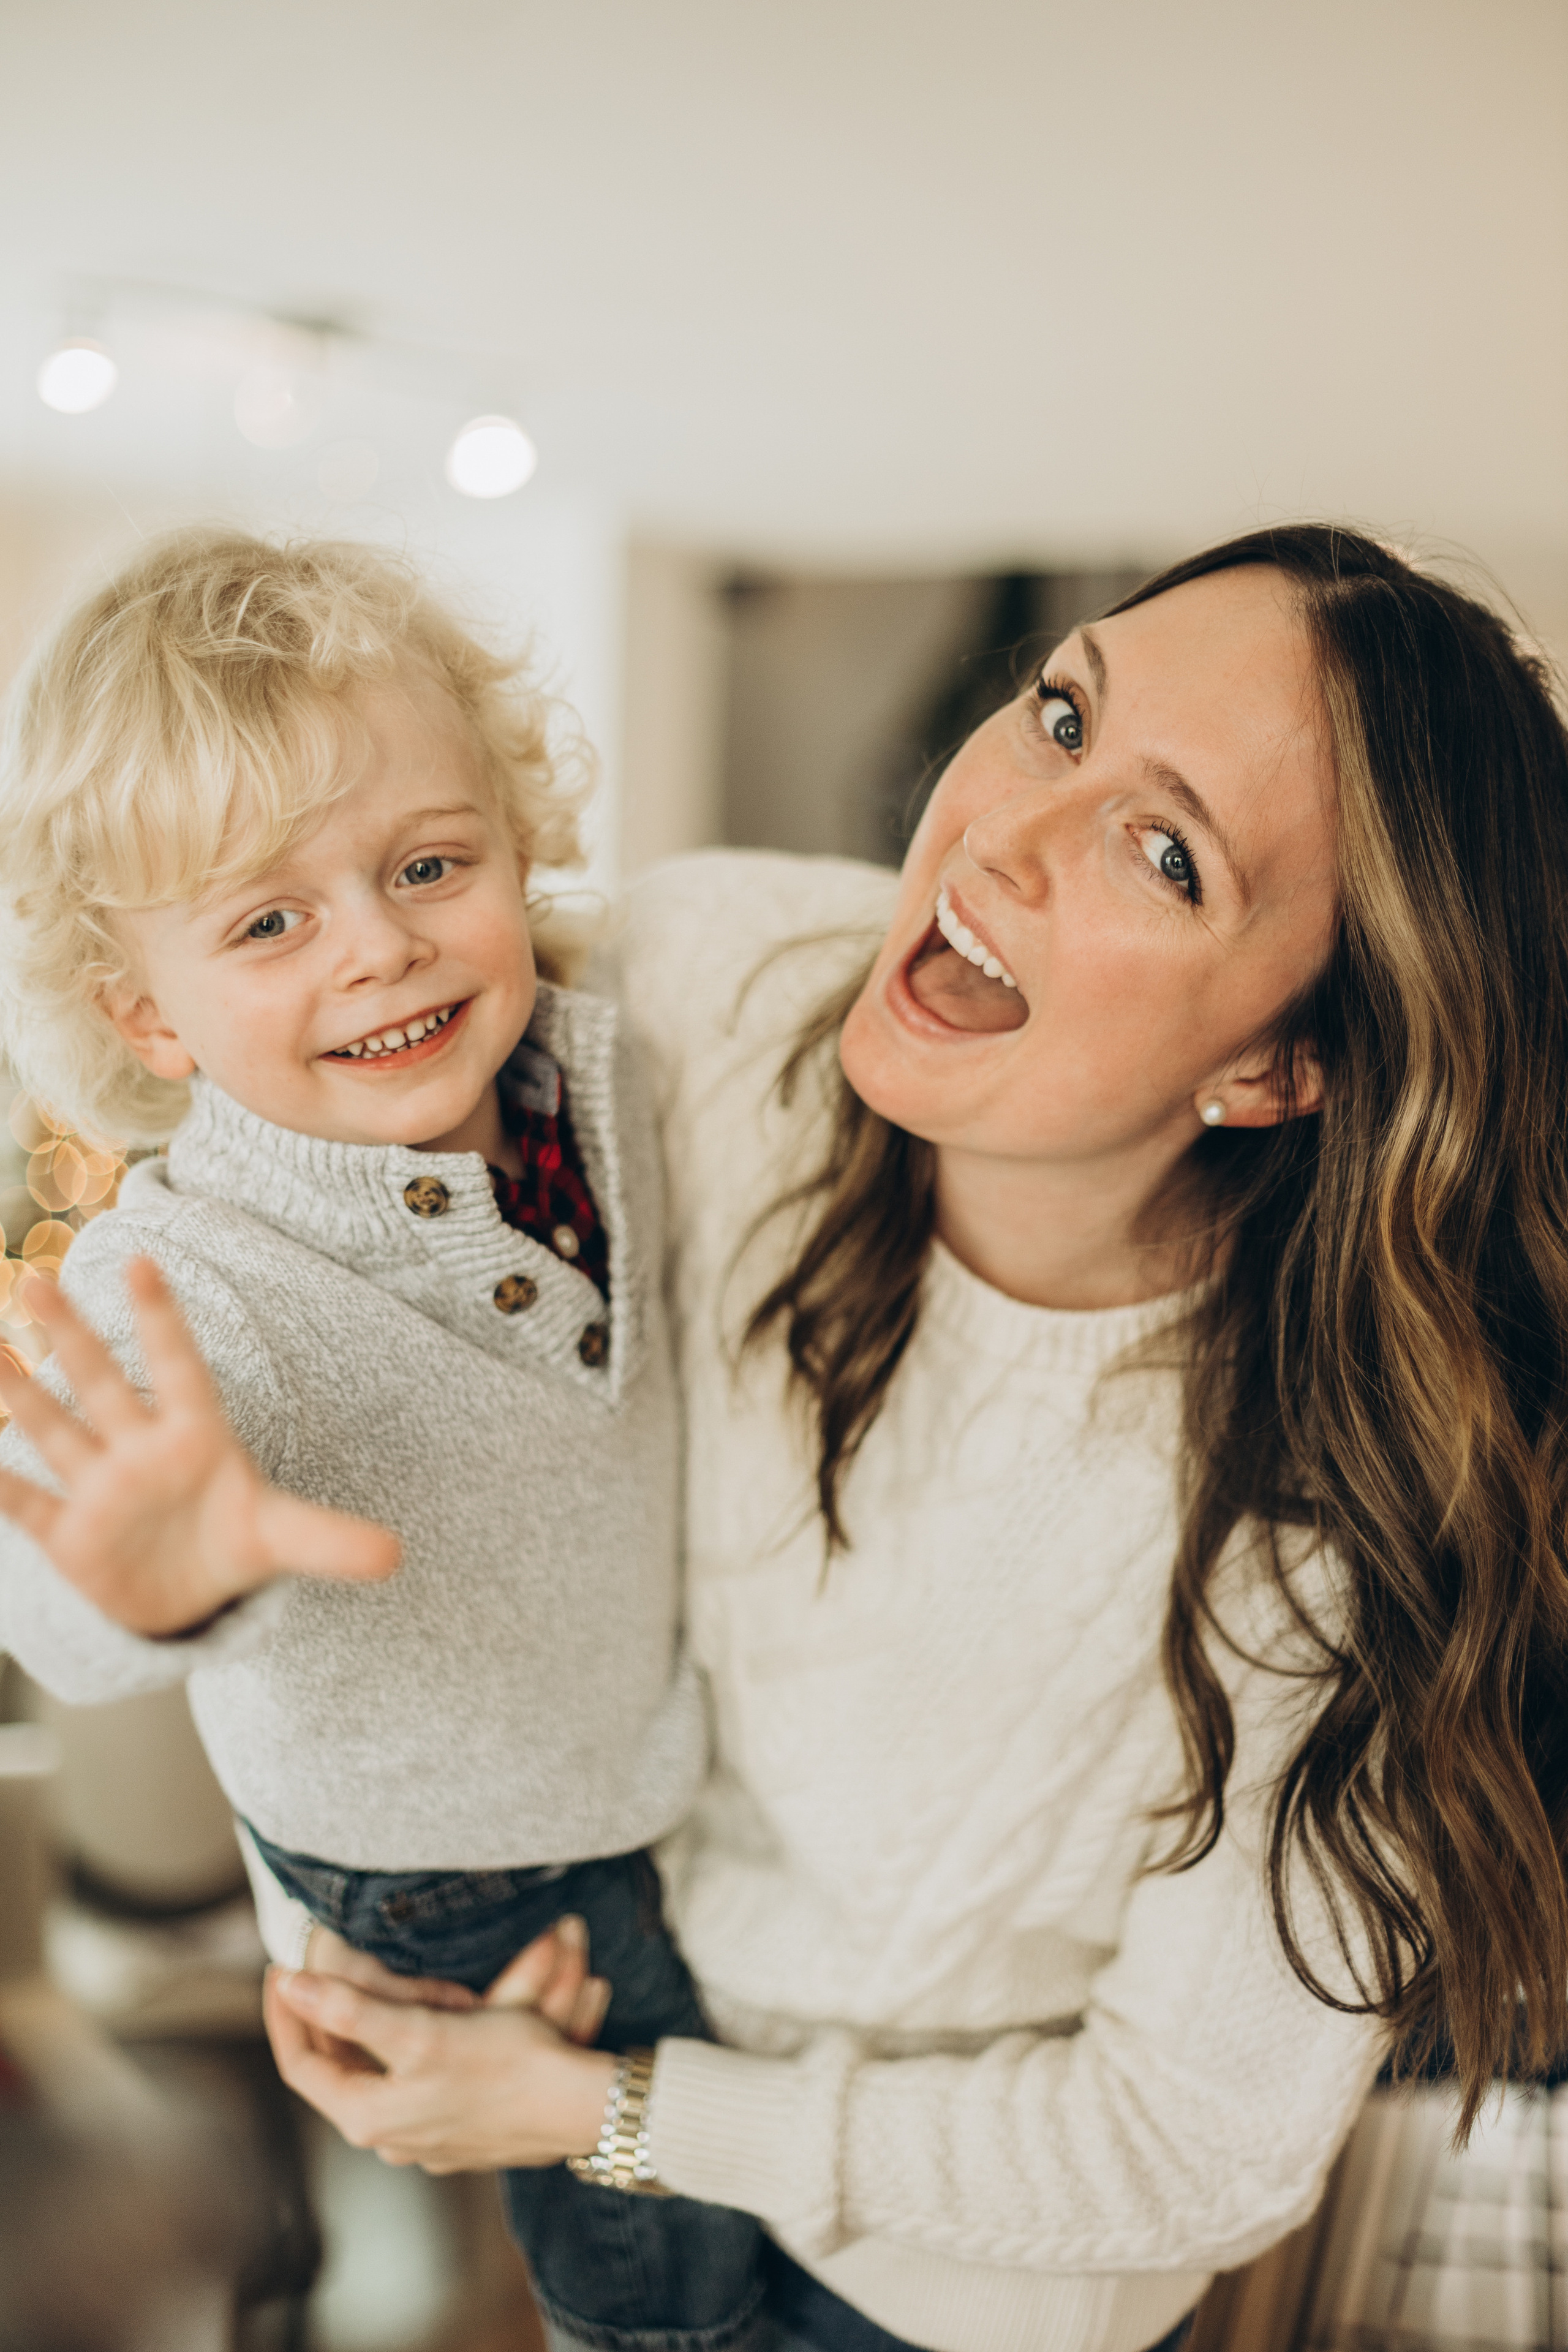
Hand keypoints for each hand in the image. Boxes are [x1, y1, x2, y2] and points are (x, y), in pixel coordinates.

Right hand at [0, 1260, 400, 1635]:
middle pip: (102, 1383)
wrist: (188, 1599)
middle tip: (37, 1280)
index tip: (142, 1261)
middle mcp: (140, 1449)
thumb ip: (330, 1541)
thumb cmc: (232, 1542)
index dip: (160, 1319)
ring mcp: (100, 1488)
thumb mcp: (281, 1539)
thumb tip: (397, 1554)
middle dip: (72, 1335)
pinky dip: (2, 1482)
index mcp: (196, 1436)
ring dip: (23, 1394)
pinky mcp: (70, 1535)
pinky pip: (28, 1502)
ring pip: (56, 1431)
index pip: (178, 1367)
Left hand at [265, 1923, 615, 2170]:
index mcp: (369, 2116)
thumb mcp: (420, 2032)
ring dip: (369, 2028)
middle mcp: (389, 2136)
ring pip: (377, 2074)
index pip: (299, 2064)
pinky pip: (412, 2081)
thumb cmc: (504, 2066)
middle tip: (319, 1971)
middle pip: (337, 2069)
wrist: (579, 2106)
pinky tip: (423, 2017)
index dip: (283, 2015)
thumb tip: (290, 1986)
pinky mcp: (456, 2130)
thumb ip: (349, 2011)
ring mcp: (423, 2138)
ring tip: (367, 1984)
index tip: (277, 1971)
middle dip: (330, 2014)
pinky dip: (405, 2044)